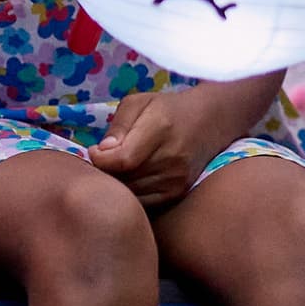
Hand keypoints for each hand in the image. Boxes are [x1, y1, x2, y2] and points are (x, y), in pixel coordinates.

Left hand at [85, 88, 237, 212]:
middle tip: (102, 160)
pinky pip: (144, 203)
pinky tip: (129, 179)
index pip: (122, 159)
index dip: (100, 159)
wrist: (210, 121)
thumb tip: (101, 152)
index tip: (94, 151)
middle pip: (125, 178)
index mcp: (160, 129)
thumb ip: (118, 125)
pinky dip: (131, 194)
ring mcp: (178, 178)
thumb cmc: (167, 108)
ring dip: (117, 184)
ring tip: (116, 168)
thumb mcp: (139, 103)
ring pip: (132, 193)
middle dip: (105, 172)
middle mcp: (172, 157)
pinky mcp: (178, 192)